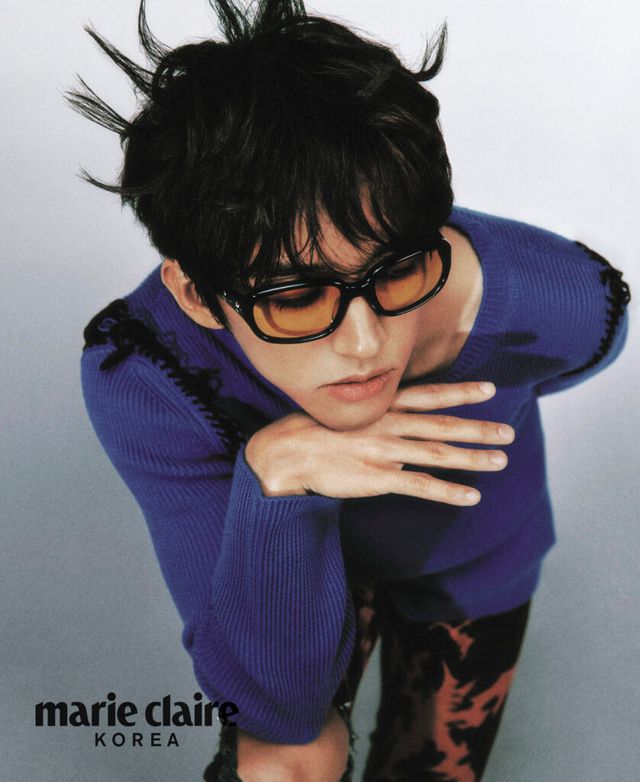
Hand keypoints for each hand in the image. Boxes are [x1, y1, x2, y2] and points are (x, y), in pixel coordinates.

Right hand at [245, 382, 514, 505]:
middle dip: (477, 428)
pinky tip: (471, 497)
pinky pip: (420, 486)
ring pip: (438, 454)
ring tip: (500, 461)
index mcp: (383, 406)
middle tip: (508, 432)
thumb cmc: (318, 430)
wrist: (287, 451)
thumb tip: (408, 430)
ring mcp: (385, 451)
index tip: (489, 389)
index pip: (430, 395)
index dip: (461, 392)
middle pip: (442, 425)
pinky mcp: (378, 478)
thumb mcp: (352, 411)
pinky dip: (448, 492)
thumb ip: (382, 418)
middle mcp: (389, 424)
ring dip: (472, 458)